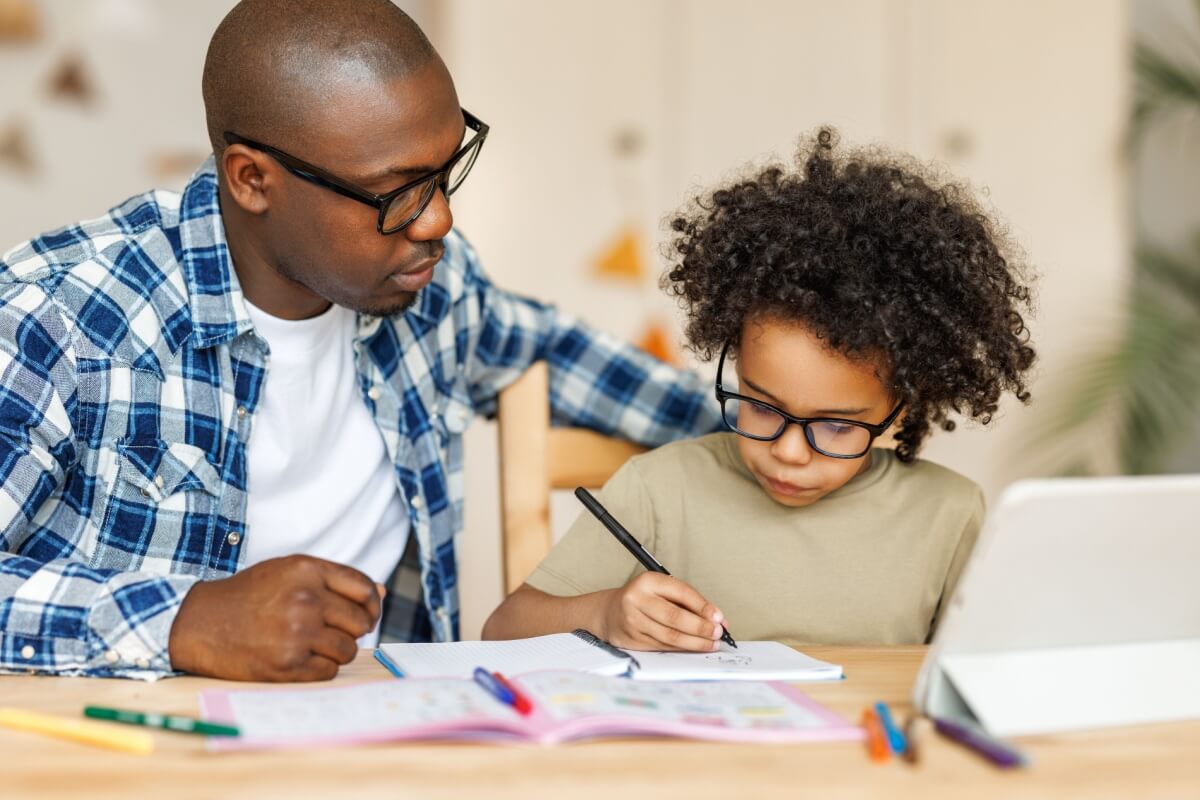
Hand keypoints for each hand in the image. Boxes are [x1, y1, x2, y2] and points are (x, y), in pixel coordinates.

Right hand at [168, 555, 381, 681]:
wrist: (200, 623)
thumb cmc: (249, 596)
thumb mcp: (288, 573)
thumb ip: (335, 580)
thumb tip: (381, 591)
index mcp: (307, 570)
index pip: (364, 589)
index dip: (372, 604)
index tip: (366, 614)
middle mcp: (305, 599)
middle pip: (360, 622)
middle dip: (353, 630)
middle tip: (332, 631)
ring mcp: (296, 633)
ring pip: (348, 649)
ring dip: (337, 651)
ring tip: (314, 645)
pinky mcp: (287, 665)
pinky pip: (329, 671)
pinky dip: (321, 668)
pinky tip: (301, 658)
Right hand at [597, 572, 725, 651]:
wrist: (610, 612)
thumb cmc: (644, 599)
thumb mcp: (661, 589)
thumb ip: (688, 601)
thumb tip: (716, 618)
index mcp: (647, 581)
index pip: (681, 593)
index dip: (702, 606)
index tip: (718, 617)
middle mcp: (636, 600)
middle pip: (674, 617)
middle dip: (700, 627)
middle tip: (717, 633)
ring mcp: (632, 621)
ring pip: (670, 636)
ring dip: (695, 642)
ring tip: (711, 643)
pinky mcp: (632, 640)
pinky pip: (663, 646)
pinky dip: (683, 648)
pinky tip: (694, 647)